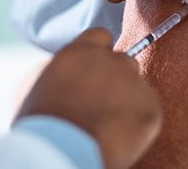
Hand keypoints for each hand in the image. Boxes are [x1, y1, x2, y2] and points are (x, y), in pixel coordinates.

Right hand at [16, 28, 161, 168]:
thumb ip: (58, 70)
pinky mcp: (150, 108)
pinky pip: (148, 110)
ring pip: (137, 87)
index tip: (94, 72)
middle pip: (123, 60)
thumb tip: (68, 71)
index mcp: (80, 51)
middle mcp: (110, 60)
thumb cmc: (41, 123)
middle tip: (102, 103)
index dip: (99, 54)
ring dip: (127, 100)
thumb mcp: (36, 85)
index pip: (101, 36)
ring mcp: (133, 82)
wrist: (61, 151)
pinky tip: (118, 136)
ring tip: (108, 124)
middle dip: (116, 78)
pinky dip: (137, 123)